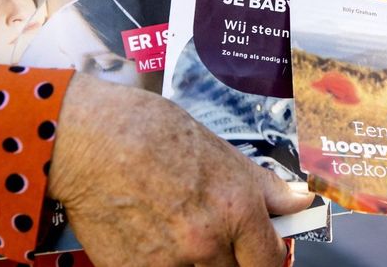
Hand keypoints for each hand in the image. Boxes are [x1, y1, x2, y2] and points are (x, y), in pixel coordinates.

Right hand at [49, 74, 312, 266]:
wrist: (86, 140)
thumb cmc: (149, 132)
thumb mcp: (219, 150)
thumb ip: (263, 186)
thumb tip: (300, 201)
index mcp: (237, 208)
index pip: (271, 260)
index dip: (268, 255)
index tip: (261, 249)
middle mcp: (208, 242)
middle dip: (232, 256)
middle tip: (214, 234)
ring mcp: (170, 263)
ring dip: (198, 261)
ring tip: (177, 229)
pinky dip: (164, 264)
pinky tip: (152, 237)